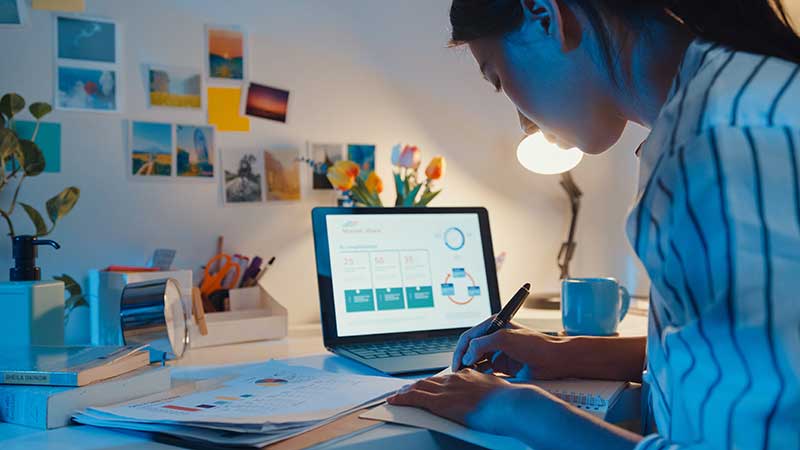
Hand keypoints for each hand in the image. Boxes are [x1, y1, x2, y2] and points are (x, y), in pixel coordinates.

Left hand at [387, 369, 519, 427]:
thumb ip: (486, 391)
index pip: (445, 379)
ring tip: (397, 396)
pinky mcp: (442, 402)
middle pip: (429, 381)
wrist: (513, 404)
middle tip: (404, 390)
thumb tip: (485, 397)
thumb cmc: (511, 402)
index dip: (433, 383)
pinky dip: (402, 399)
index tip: (427, 386)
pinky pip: (416, 398)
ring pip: (419, 387)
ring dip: (406, 392)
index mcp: (469, 375)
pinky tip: (394, 401)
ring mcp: (448, 389)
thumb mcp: (497, 391)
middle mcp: (456, 379)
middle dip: (415, 386)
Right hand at [452, 315, 567, 379]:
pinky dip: (479, 375)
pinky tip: (477, 381)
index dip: (461, 350)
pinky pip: (485, 370)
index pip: (469, 337)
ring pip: (476, 360)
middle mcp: (493, 338)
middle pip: (469, 349)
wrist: (555, 360)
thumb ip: (483, 343)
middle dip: (463, 360)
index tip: (458, 363)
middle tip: (459, 373)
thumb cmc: (536, 344)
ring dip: (470, 368)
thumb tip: (467, 354)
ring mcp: (497, 352)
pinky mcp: (502, 365)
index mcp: (493, 325)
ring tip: (467, 378)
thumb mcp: (506, 339)